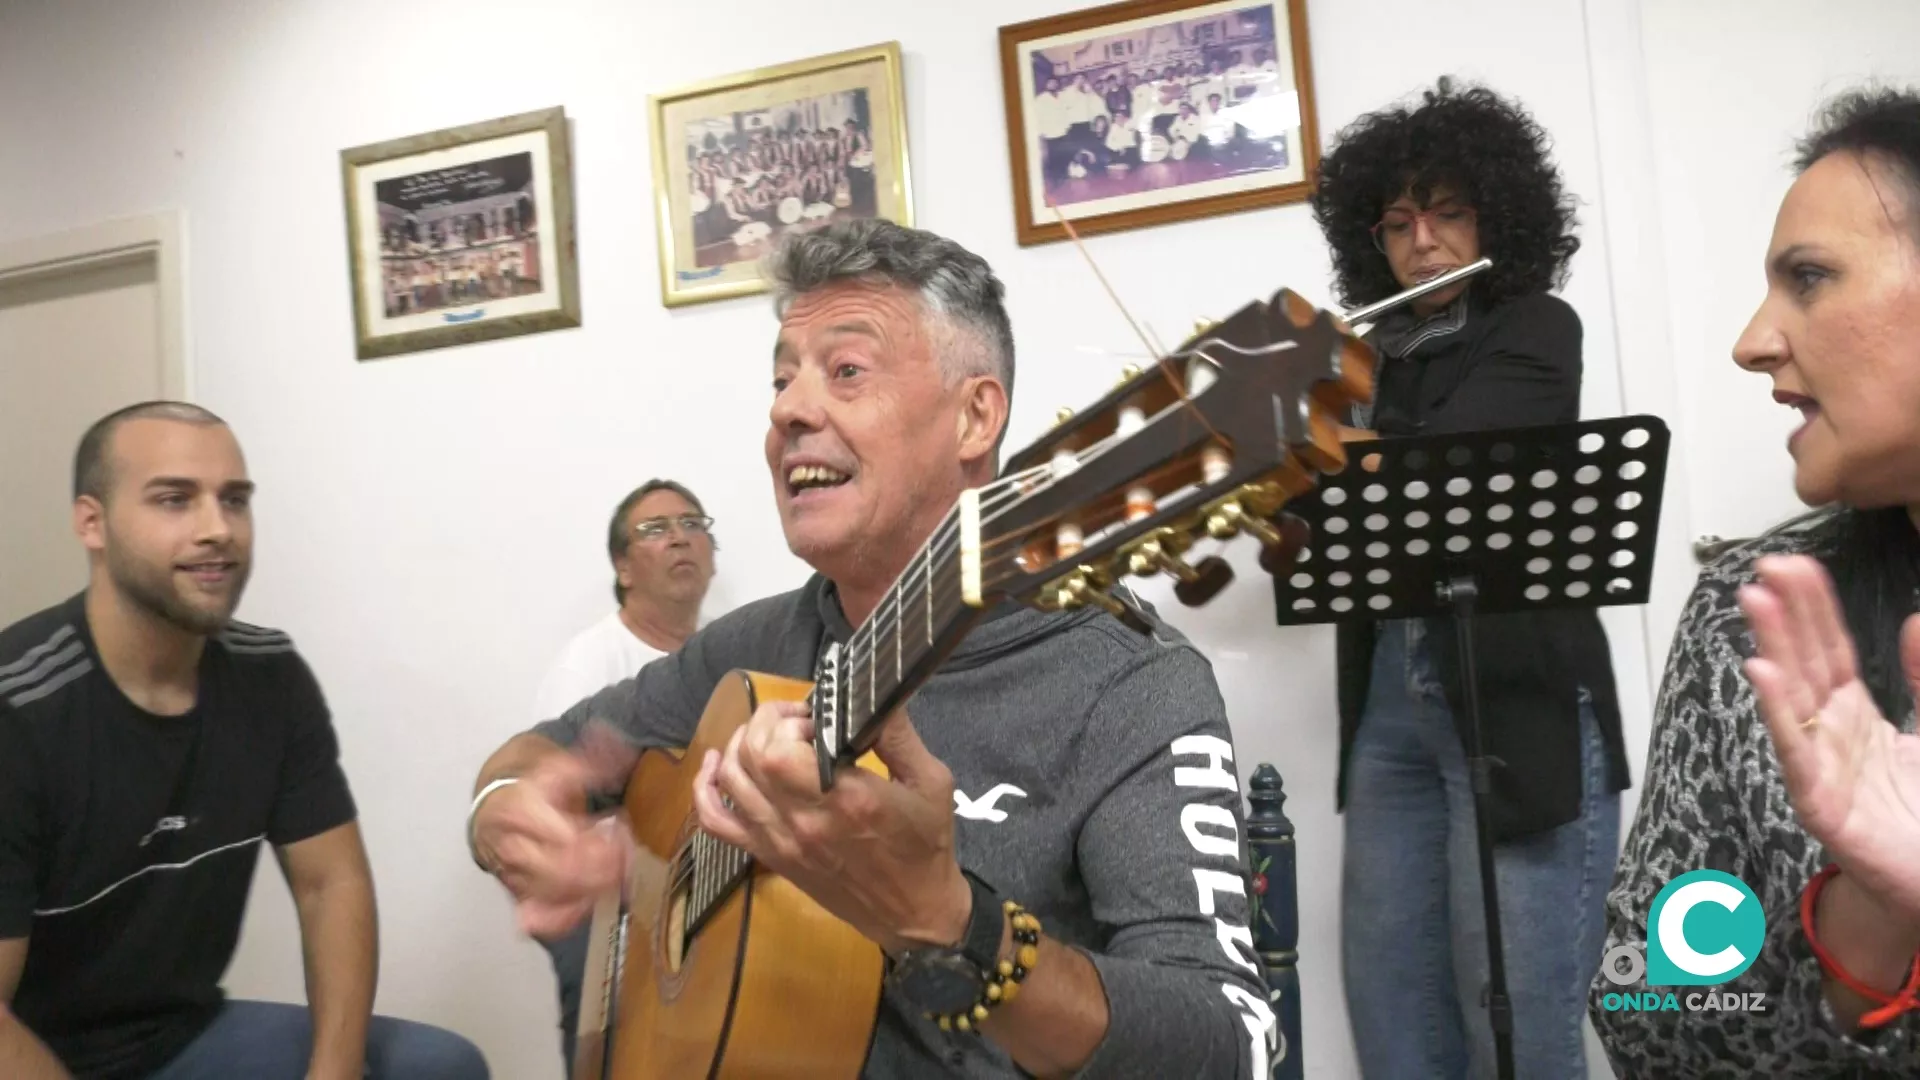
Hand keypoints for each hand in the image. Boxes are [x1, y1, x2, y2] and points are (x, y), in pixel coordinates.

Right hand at [475, 727, 635, 939]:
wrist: (494, 804)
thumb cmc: (534, 784)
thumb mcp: (559, 764)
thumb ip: (591, 759)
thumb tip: (619, 742)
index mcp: (516, 806)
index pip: (549, 830)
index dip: (585, 836)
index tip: (617, 828)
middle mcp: (509, 843)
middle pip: (551, 866)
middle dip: (593, 867)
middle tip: (624, 856)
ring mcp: (511, 871)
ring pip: (548, 892)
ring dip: (588, 889)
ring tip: (618, 875)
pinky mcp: (517, 891)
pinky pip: (536, 912)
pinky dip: (562, 916)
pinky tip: (587, 907)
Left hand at [690, 701, 971, 954]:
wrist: (913, 915)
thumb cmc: (926, 846)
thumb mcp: (931, 782)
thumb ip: (898, 734)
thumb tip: (870, 694)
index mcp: (845, 800)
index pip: (780, 748)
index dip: (789, 720)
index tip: (818, 717)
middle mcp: (803, 820)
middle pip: (750, 756)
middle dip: (767, 723)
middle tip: (798, 721)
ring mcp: (780, 841)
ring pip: (730, 779)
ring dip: (742, 745)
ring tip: (772, 736)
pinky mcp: (770, 857)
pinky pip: (716, 823)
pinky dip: (705, 790)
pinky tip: (717, 766)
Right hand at [1739, 554, 1919, 922]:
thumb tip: (1916, 620)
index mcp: (1854, 715)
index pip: (1830, 647)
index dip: (1813, 606)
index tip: (1795, 565)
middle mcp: (1830, 734)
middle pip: (1804, 662)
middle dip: (1784, 614)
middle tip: (1766, 570)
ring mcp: (1820, 765)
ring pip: (1793, 696)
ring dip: (1771, 646)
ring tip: (1755, 601)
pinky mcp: (1820, 802)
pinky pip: (1796, 750)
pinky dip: (1778, 710)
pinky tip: (1762, 672)